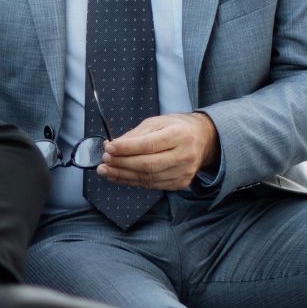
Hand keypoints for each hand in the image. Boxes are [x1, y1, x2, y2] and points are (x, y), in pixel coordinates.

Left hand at [96, 112, 218, 190]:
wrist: (203, 139)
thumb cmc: (176, 127)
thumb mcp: (157, 122)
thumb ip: (135, 135)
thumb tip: (112, 147)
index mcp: (179, 135)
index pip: (149, 145)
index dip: (127, 148)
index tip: (109, 148)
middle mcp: (185, 155)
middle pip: (148, 164)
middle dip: (122, 164)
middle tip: (103, 162)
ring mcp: (184, 172)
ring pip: (148, 178)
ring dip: (123, 175)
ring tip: (106, 171)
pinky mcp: (180, 183)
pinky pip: (152, 185)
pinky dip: (132, 181)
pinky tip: (119, 176)